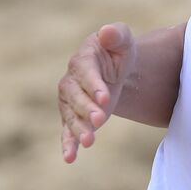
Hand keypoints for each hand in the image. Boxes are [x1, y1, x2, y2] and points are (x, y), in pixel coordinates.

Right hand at [58, 23, 135, 162]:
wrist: (114, 69)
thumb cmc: (118, 52)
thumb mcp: (123, 40)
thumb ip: (117, 35)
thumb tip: (107, 31)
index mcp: (84, 58)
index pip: (86, 72)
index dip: (94, 85)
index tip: (106, 98)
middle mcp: (71, 80)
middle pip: (75, 96)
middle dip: (86, 109)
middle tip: (100, 119)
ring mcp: (70, 100)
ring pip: (70, 116)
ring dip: (78, 128)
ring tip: (89, 141)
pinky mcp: (73, 116)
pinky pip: (67, 130)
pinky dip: (67, 144)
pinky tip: (69, 158)